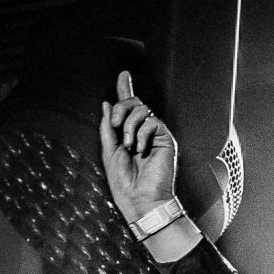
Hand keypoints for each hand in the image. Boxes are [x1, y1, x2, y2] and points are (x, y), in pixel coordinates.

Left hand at [99, 68, 177, 224]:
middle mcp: (143, 131)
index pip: (127, 107)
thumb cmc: (124, 182)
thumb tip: (106, 104)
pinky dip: (142, 134)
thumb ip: (107, 127)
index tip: (124, 74)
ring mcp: (156, 134)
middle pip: (134, 102)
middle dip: (121, 108)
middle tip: (115, 126)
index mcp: (128, 133)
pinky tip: (141, 150)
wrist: (140, 199)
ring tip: (129, 146)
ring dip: (130, 125)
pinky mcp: (166, 139)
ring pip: (142, 109)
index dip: (125, 88)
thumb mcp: (109, 152)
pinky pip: (153, 122)